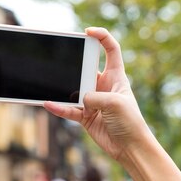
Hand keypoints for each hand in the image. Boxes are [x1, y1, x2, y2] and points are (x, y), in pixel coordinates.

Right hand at [44, 27, 152, 162]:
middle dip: (74, 65)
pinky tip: (49, 104)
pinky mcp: (85, 116)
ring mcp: (92, 101)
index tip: (88, 32)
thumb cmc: (131, 123)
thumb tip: (77, 97)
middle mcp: (103, 86)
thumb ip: (94, 96)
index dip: (101, 37)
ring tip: (50, 85)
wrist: (130, 148)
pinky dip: (58, 108)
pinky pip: (68, 109)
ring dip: (62, 89)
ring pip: (72, 90)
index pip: (110, 50)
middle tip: (62, 61)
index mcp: (116, 77)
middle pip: (85, 68)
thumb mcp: (115, 104)